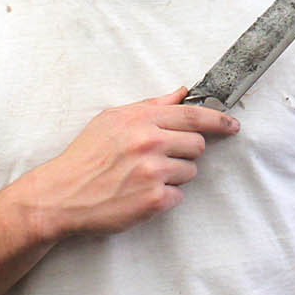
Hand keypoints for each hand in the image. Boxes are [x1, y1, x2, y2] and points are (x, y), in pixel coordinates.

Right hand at [30, 87, 238, 237]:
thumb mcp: (112, 119)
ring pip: (190, 172)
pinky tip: (139, 194)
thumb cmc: (86, 156)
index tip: (232, 125)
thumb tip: (181, 94)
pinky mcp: (154, 200)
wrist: (61, 194)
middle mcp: (150, 143)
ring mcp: (154, 173)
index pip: (193, 116)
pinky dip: (164, 197)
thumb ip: (151, 106)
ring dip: (174, 176)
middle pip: (198, 145)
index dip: (218, 120)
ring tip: (143, 177)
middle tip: (159, 158)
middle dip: (184, 152)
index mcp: (141, 120)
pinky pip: (178, 196)